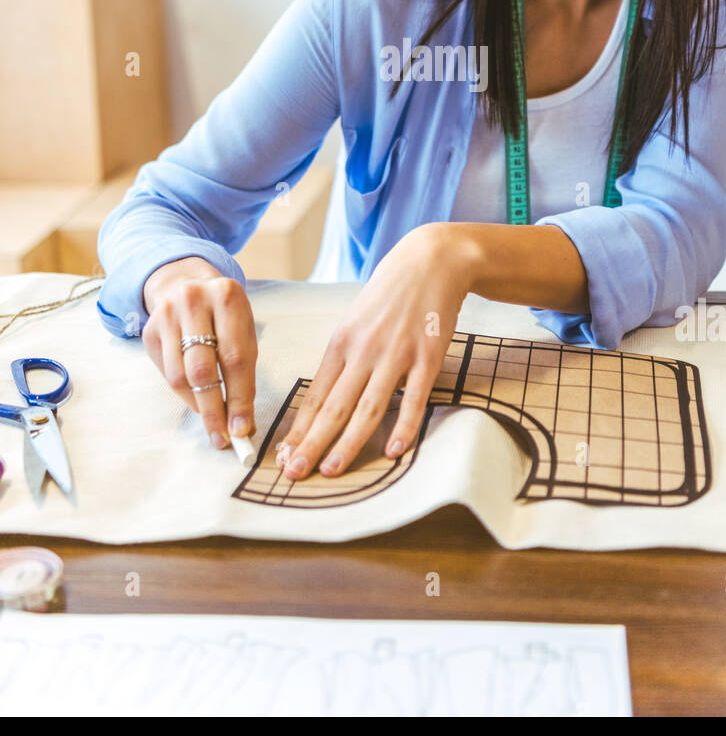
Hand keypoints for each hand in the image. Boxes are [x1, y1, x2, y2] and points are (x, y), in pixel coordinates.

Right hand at [141, 257, 257, 449]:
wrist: (184, 282)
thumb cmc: (223, 314)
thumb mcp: (242, 328)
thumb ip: (244, 369)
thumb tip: (242, 421)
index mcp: (227, 296)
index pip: (234, 357)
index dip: (238, 397)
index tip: (242, 428)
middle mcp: (193, 301)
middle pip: (202, 369)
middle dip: (214, 409)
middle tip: (222, 437)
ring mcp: (166, 315)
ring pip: (180, 375)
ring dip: (198, 405)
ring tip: (212, 420)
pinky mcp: (149, 331)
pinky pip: (166, 374)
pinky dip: (184, 393)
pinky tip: (196, 397)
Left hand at [277, 224, 476, 479]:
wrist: (431, 260)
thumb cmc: (390, 292)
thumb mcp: (356, 319)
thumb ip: (344, 356)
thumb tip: (325, 396)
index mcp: (342, 342)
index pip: (315, 394)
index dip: (299, 428)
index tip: (284, 455)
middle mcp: (364, 351)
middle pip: (334, 407)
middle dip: (312, 444)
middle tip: (294, 475)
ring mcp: (396, 355)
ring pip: (368, 409)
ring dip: (348, 444)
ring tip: (332, 471)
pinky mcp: (428, 358)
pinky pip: (415, 399)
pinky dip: (404, 427)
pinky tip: (392, 451)